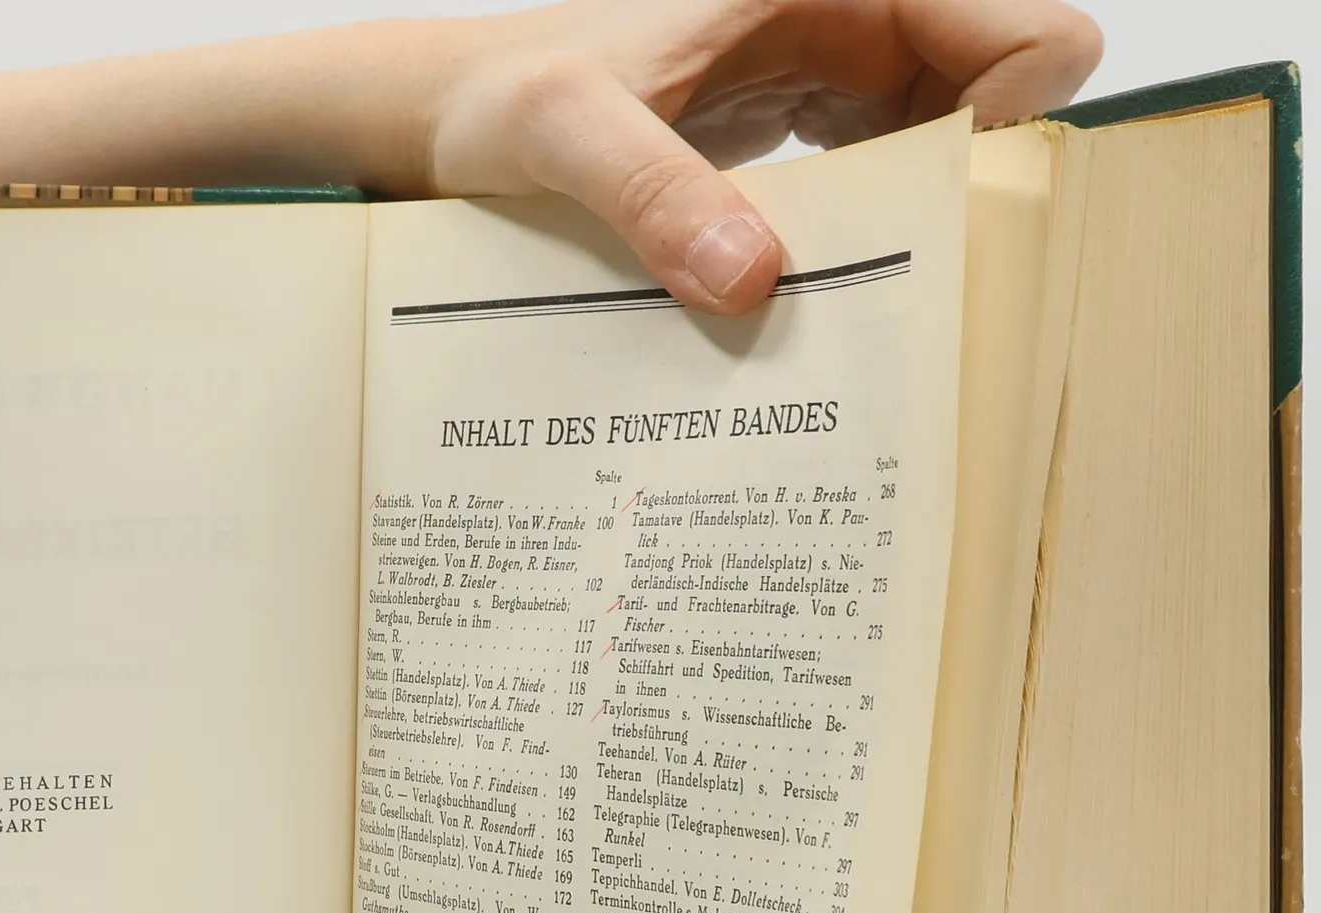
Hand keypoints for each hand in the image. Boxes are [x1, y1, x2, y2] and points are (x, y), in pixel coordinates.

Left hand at [426, 0, 1102, 310]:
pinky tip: (818, 298)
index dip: (1010, 133)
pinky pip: (892, 183)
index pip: (1025, 32)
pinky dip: (874, 243)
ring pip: (952, 151)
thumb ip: (654, 192)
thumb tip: (752, 279)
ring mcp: (842, 76)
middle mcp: (856, 18)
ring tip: (856, 311)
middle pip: (1004, 103)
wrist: (458, 118)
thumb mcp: (567, 136)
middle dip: (972, 197)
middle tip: (901, 295)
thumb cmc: (504, 98)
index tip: (931, 224)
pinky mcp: (815, 135)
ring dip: (922, 233)